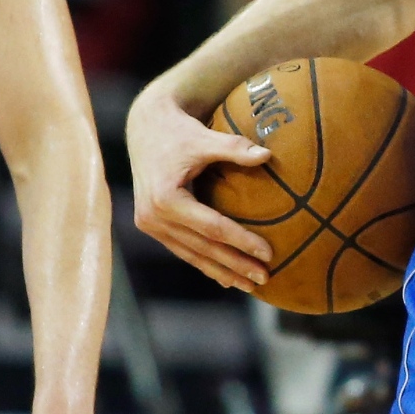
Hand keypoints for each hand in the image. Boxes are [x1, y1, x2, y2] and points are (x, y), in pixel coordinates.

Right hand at [125, 79, 276, 291]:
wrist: (145, 128)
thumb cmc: (178, 131)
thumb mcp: (205, 138)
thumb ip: (235, 148)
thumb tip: (267, 155)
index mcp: (165, 199)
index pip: (213, 228)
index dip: (242, 242)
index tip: (269, 254)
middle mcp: (153, 217)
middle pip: (203, 248)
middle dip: (235, 265)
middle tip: (265, 279)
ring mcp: (150, 225)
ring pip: (192, 255)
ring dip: (222, 272)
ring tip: (250, 285)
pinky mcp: (152, 226)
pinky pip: (183, 249)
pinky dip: (205, 263)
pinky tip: (226, 277)